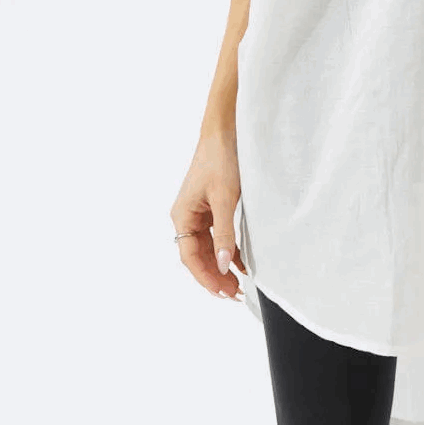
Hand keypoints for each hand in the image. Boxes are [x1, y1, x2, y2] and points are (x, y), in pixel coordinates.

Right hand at [170, 133, 248, 299]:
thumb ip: (224, 234)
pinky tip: (240, 262)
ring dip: (221, 265)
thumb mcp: (224, 198)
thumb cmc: (221, 158)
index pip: (190, 256)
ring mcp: (200, 211)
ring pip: (208, 247)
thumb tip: (222, 266)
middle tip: (234, 294)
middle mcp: (187, 216)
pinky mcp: (213, 206)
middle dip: (214, 276)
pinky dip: (228, 249)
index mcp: (183, 215)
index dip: (206, 277)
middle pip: (198, 255)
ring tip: (238, 284)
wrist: (226, 130)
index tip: (223, 293)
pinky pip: (217, 235)